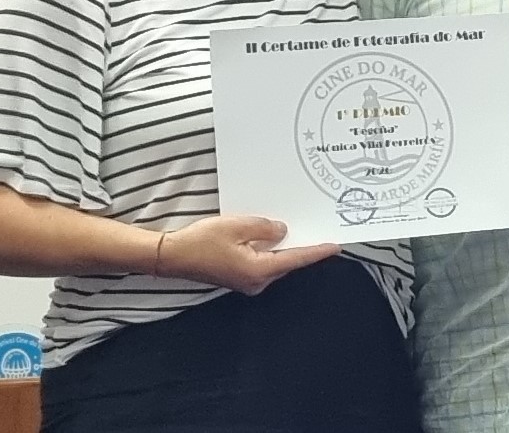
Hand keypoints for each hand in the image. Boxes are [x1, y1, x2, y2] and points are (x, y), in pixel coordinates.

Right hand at [154, 216, 339, 294]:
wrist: (173, 257)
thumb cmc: (201, 241)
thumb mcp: (237, 226)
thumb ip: (264, 227)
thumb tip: (283, 231)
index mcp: (260, 270)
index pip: (296, 259)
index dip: (317, 251)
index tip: (335, 245)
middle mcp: (257, 281)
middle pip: (287, 262)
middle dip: (301, 246)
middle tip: (317, 229)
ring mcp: (248, 282)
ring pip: (274, 262)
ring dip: (283, 247)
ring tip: (295, 228)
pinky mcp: (239, 278)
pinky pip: (262, 263)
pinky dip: (269, 251)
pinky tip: (270, 236)